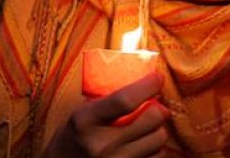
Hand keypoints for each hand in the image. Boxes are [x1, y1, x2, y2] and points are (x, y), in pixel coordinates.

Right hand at [44, 72, 169, 157]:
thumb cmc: (70, 139)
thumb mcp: (80, 114)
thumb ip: (107, 100)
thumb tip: (142, 81)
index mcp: (86, 121)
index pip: (126, 100)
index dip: (148, 86)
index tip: (157, 78)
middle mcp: (101, 144)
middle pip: (151, 119)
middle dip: (158, 109)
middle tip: (155, 107)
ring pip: (159, 141)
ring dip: (158, 131)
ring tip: (147, 128)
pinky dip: (155, 150)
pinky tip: (144, 146)